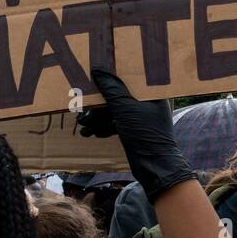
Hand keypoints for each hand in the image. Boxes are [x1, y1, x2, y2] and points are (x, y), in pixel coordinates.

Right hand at [78, 69, 195, 202]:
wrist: (154, 168)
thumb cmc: (145, 135)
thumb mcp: (125, 109)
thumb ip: (111, 89)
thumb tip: (98, 69)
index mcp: (153, 93)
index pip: (130, 77)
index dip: (111, 76)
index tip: (93, 77)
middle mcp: (148, 103)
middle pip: (118, 96)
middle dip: (99, 105)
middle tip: (82, 111)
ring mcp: (141, 118)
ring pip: (114, 111)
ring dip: (97, 118)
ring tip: (84, 126)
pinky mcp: (134, 131)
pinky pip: (115, 123)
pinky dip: (103, 127)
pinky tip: (92, 133)